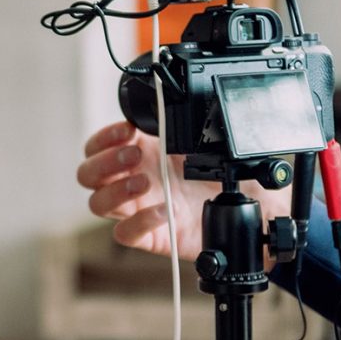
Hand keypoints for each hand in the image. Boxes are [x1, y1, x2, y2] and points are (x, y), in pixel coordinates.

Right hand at [77, 121, 290, 258]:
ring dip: (115, 190)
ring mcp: (138, 209)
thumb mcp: (206, 144)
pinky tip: (164, 212)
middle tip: (135, 155)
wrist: (254, 209)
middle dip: (105, 162)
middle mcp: (133, 180)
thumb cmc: (227, 174)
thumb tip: (172, 102)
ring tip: (145, 182)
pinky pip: (124, 233)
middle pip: (86, 174)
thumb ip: (183, 126)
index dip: (104, 137)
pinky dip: (139, 222)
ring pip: (97, 203)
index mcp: (140, 154)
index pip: (98, 146)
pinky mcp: (150, 237)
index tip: (127, 130)